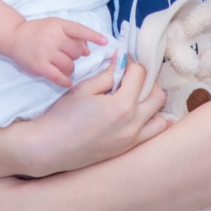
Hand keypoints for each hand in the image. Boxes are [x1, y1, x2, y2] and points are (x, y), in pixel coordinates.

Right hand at [9, 18, 105, 87]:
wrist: (14, 37)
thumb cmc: (38, 31)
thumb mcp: (55, 25)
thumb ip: (72, 34)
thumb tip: (87, 49)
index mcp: (58, 25)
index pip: (79, 30)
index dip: (93, 36)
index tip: (105, 41)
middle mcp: (53, 38)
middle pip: (77, 51)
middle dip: (76, 55)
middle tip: (66, 54)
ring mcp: (46, 52)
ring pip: (70, 65)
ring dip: (70, 67)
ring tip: (62, 64)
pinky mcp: (40, 66)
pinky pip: (59, 77)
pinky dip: (66, 81)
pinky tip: (67, 81)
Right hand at [22, 56, 167, 175]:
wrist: (49, 148)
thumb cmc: (63, 116)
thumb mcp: (84, 89)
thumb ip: (107, 75)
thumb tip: (120, 62)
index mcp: (122, 106)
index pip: (139, 75)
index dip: (131, 62)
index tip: (123, 60)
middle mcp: (132, 125)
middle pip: (157, 95)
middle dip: (147, 81)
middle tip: (130, 78)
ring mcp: (131, 140)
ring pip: (160, 119)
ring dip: (152, 105)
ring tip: (135, 99)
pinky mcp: (126, 150)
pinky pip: (151, 135)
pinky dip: (149, 123)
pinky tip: (135, 116)